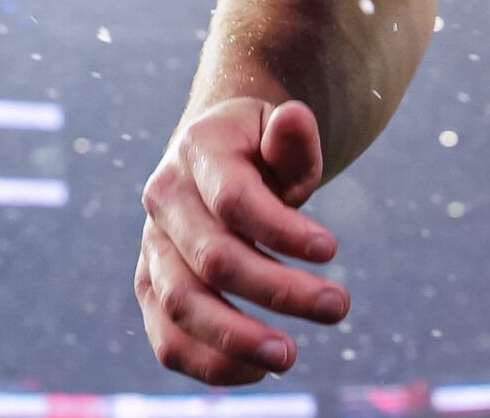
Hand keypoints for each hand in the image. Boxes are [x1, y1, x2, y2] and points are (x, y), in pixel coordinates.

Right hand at [136, 98, 347, 384]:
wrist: (216, 154)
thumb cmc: (262, 148)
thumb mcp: (282, 131)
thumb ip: (293, 135)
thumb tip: (295, 120)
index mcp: (197, 150)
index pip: (235, 200)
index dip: (282, 230)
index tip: (332, 251)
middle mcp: (163, 199)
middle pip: (214, 259)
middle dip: (279, 290)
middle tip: (339, 307)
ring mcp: (151, 248)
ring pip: (182, 305)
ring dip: (237, 339)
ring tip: (290, 356)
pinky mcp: (151, 289)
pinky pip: (167, 339)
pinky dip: (208, 363)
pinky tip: (257, 369)